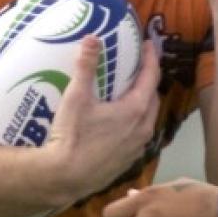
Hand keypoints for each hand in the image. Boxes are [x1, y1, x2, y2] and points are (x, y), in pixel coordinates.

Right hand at [42, 36, 161, 201]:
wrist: (65, 178)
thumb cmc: (72, 136)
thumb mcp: (77, 97)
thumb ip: (86, 66)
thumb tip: (92, 38)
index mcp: (136, 109)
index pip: (152, 77)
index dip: (151, 58)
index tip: (149, 45)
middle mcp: (143, 128)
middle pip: (153, 98)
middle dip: (148, 81)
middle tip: (137, 68)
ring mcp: (138, 148)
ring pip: (148, 119)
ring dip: (143, 103)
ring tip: (129, 93)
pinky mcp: (128, 162)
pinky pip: (138, 136)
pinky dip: (134, 123)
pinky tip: (119, 123)